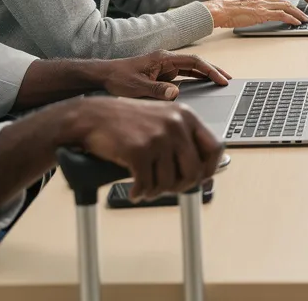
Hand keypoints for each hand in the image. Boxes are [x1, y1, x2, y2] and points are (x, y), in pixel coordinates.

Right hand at [71, 97, 222, 199]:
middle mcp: (176, 124)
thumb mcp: (162, 121)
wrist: (92, 117)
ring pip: (169, 182)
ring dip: (156, 191)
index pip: (215, 148)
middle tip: (166, 189)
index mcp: (186, 116)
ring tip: (145, 186)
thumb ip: (183, 140)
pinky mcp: (139, 150)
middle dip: (180, 186)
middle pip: (194, 171)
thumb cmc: (126, 122)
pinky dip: (139, 193)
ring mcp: (158, 137)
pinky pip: (147, 185)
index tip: (199, 179)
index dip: (209, 169)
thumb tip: (203, 173)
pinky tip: (134, 190)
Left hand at [99, 51, 231, 100]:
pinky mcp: (161, 75)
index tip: (221, 79)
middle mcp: (166, 61)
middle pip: (196, 63)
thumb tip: (176, 93)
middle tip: (228, 80)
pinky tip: (203, 85)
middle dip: (213, 71)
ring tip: (220, 82)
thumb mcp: (137, 86)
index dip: (209, 70)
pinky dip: (195, 79)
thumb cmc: (117, 78)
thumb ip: (157, 90)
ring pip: (191, 69)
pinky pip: (183, 76)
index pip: (193, 62)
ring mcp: (164, 67)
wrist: (103, 76)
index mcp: (163, 59)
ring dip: (205, 74)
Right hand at [205, 0, 307, 27]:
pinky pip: (281, 14)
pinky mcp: (262, 12)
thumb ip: (255, 10)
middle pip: (286, 1)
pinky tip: (296, 22)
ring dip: (298, 13)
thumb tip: (261, 17)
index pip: (279, 0)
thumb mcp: (245, 9)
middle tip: (306, 14)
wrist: (220, 10)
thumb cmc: (228, 12)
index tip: (298, 9)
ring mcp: (263, 5)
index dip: (290, 4)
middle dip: (299, 7)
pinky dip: (291, 18)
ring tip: (305, 19)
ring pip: (287, 6)